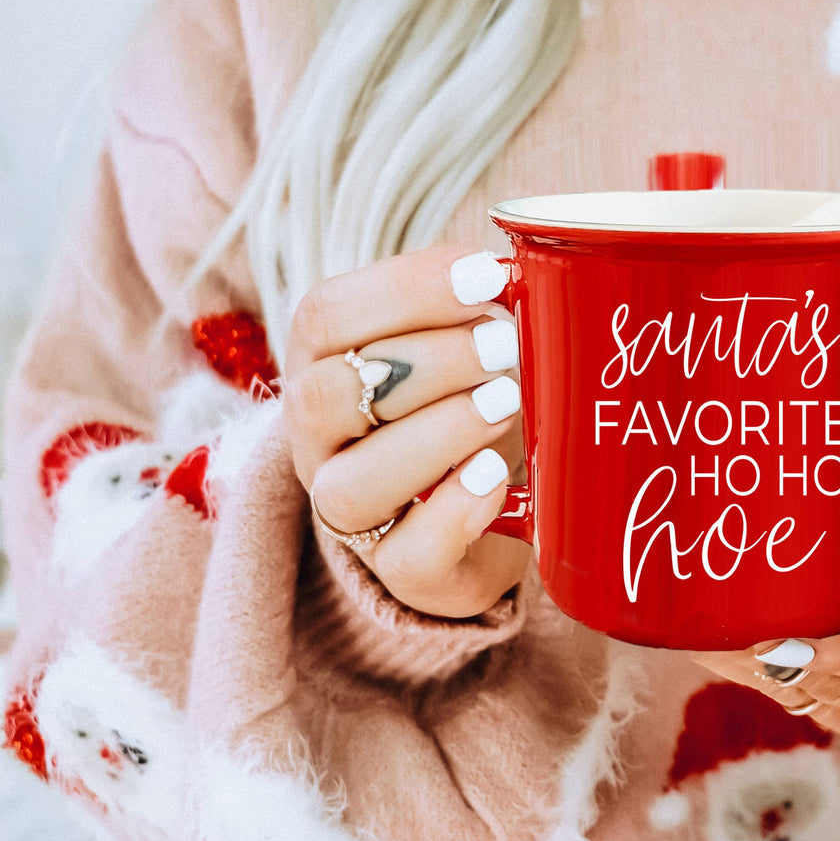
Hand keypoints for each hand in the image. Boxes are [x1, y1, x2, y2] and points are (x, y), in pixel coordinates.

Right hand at [283, 246, 529, 618]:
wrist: (487, 506)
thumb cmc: (470, 400)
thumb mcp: (464, 346)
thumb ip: (474, 310)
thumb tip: (520, 270)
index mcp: (323, 365)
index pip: (325, 315)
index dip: (404, 290)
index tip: (487, 275)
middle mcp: (319, 441)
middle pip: (329, 395)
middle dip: (427, 361)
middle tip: (506, 343)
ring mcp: (351, 512)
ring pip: (352, 486)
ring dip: (436, 435)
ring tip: (507, 405)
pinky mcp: (400, 570)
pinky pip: (408, 557)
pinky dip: (455, 512)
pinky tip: (497, 476)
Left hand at [689, 481, 839, 760]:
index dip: (837, 646)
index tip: (777, 627)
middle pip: (839, 684)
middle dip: (764, 646)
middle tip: (700, 602)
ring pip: (810, 697)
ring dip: (745, 657)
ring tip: (683, 611)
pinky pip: (807, 696)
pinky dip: (762, 662)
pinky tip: (711, 625)